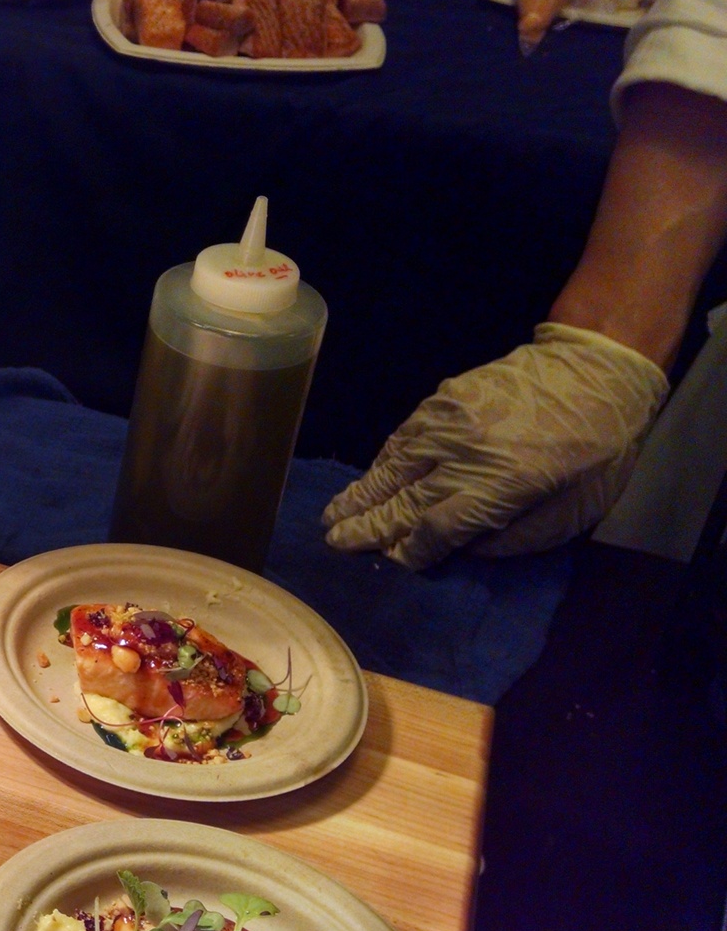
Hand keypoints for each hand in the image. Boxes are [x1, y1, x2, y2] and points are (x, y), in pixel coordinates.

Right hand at [322, 323, 668, 568]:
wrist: (594, 368)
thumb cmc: (598, 447)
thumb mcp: (578, 509)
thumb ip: (519, 536)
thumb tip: (465, 547)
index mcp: (503, 486)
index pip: (438, 527)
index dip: (411, 549)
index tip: (392, 562)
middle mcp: (466, 455)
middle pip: (404, 499)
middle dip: (368, 525)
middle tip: (333, 543)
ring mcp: (448, 423)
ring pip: (393, 466)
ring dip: (361, 494)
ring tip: (333, 514)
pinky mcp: (442, 399)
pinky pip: (401, 437)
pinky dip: (380, 461)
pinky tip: (367, 477)